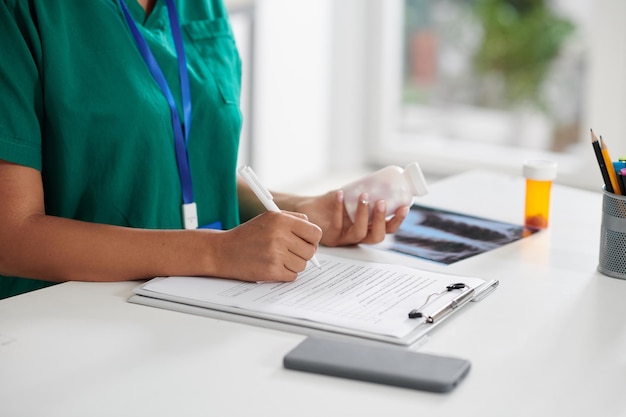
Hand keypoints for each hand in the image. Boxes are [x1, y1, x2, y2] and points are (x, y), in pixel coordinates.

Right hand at [211, 211, 321, 281]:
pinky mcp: (271, 270)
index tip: (306, 242)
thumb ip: (293, 220)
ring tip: (277, 258)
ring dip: (293, 264)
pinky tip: (273, 266)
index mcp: (281, 220)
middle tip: (290, 252)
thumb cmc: (248, 235)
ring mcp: (276, 254)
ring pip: (302, 265)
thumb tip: (314, 233)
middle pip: (310, 251)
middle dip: (302, 253)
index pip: (315, 233)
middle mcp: (280, 235)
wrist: (223, 251)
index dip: (312, 239)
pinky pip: (292, 276)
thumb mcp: (269, 218)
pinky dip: (285, 274)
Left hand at [294, 190, 408, 246]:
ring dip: (363, 214)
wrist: (309, 207)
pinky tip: (340, 194)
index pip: (388, 229)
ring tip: (363, 196)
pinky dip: (339, 207)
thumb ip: (366, 191)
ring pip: (359, 233)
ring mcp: (344, 239)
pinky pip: (337, 224)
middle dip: (381, 220)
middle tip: (381, 202)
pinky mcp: (330, 237)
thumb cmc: (331, 202)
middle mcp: (358, 236)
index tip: (404, 206)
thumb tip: (383, 177)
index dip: (397, 220)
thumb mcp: (352, 196)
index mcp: (368, 227)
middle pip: (377, 236)